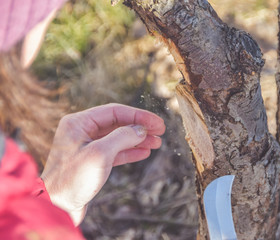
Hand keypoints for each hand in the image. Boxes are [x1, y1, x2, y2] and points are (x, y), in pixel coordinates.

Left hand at [41, 103, 164, 225]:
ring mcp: (87, 146)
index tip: (158, 123)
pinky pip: (115, 151)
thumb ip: (122, 137)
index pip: (115, 111)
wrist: (57, 207)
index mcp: (79, 122)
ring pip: (118, 137)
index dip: (139, 116)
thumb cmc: (72, 179)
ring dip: (138, 139)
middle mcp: (82, 131)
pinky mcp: (92, 160)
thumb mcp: (100, 154)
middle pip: (118, 123)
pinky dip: (130, 151)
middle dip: (140, 127)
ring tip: (156, 143)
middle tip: (160, 132)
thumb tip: (140, 129)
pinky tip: (144, 152)